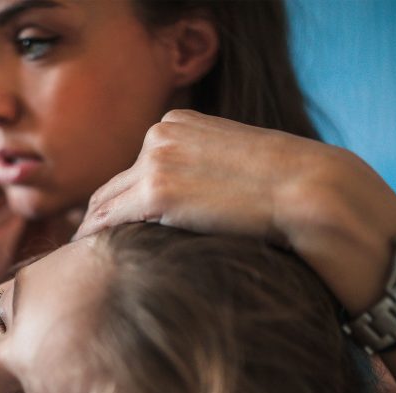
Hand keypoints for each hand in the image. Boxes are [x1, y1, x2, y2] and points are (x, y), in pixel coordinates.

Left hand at [75, 109, 395, 315]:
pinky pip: (110, 222)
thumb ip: (200, 175)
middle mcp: (160, 135)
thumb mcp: (234, 166)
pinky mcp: (157, 192)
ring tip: (81, 264)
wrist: (314, 192)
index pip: (133, 169)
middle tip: (83, 248)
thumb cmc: (286, 189)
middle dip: (97, 218)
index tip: (103, 227)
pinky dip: (97, 243)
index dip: (118, 202)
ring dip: (92, 234)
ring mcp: (156, 161)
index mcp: (178, 124)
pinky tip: (90, 265)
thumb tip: (180, 209)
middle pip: (111, 185)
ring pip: (104, 205)